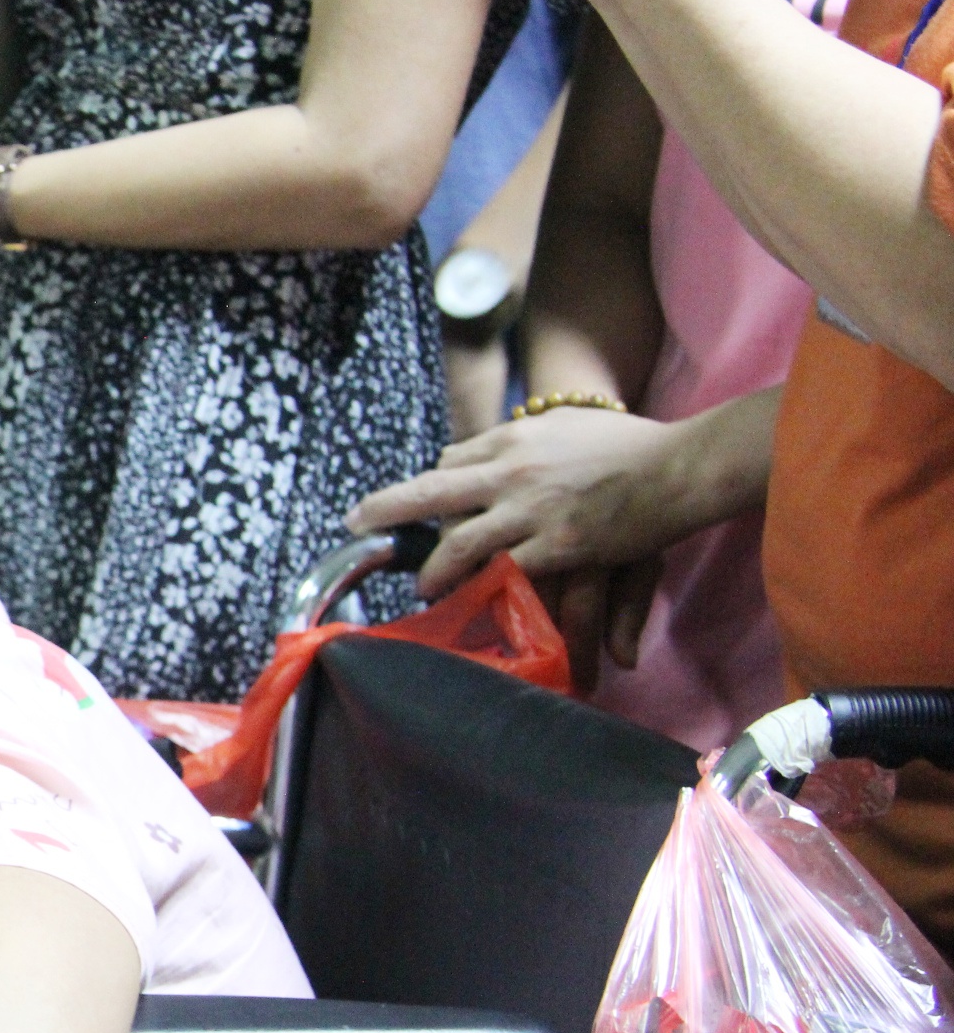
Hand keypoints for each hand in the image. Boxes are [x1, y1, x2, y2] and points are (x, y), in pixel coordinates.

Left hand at [348, 401, 759, 693]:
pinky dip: (485, 592)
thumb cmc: (628, 442)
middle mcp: (511, 472)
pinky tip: (473, 607)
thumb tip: (482, 453)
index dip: (427, 487)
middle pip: (432, 491)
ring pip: (461, 544)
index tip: (405, 504)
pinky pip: (507, 575)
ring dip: (434, 572)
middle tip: (354, 521)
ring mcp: (531, 511)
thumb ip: (523, 440)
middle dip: (386, 508)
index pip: (450, 462)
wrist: (678, 464)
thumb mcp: (565, 425)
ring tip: (422, 589)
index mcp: (513, 441)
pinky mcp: (557, 546)